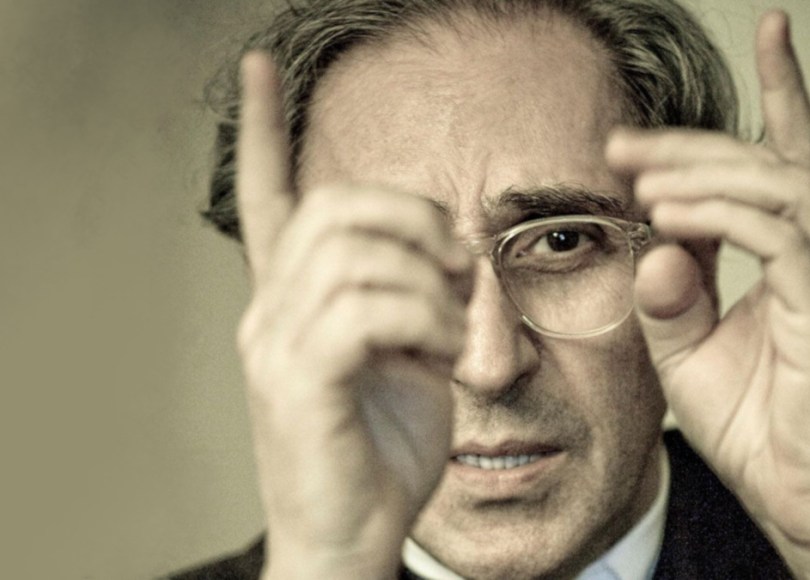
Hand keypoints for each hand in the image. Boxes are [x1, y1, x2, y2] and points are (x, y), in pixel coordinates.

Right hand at [236, 53, 470, 578]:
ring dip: (428, 279)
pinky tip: (441, 355)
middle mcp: (270, 311)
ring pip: (355, 254)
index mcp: (292, 299)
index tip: (262, 70)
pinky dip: (424, 321)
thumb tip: (458, 259)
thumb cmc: (378, 451)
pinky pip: (366, 311)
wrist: (346, 537)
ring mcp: (277, 345)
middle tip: (454, 265)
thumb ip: (420, 299)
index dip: (262, 130)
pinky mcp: (299, 383)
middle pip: (336, 207)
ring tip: (452, 326)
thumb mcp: (407, 359)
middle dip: (413, 218)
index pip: (268, 197)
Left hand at [607, 11, 809, 574]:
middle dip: (692, 146)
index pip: (765, 173)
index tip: (634, 131)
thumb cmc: (749, 426)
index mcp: (786, 260)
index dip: (723, 129)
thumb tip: (652, 249)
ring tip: (642, 183)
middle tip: (621, 145)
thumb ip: (667, 301)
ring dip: (702, 175)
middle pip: (764, 165)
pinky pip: (781, 238)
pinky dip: (720, 219)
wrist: (787, 493)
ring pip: (778, 186)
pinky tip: (665, 220)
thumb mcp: (685, 353)